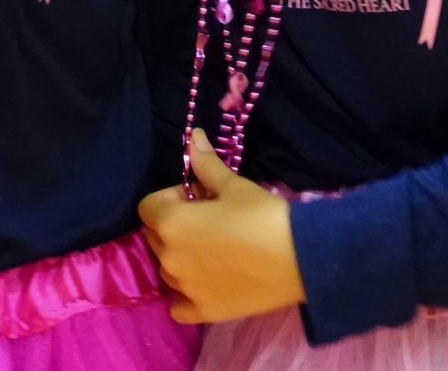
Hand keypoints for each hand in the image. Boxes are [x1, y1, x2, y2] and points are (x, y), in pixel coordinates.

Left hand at [137, 130, 303, 324]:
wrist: (298, 258)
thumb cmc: (262, 215)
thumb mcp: (233, 186)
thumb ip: (206, 165)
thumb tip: (193, 136)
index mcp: (172, 224)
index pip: (149, 206)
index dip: (171, 197)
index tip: (198, 197)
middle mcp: (170, 259)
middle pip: (155, 237)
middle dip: (174, 225)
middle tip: (209, 220)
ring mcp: (185, 288)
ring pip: (167, 270)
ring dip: (180, 257)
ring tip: (214, 249)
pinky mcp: (203, 311)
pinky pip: (178, 305)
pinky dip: (185, 295)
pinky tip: (206, 284)